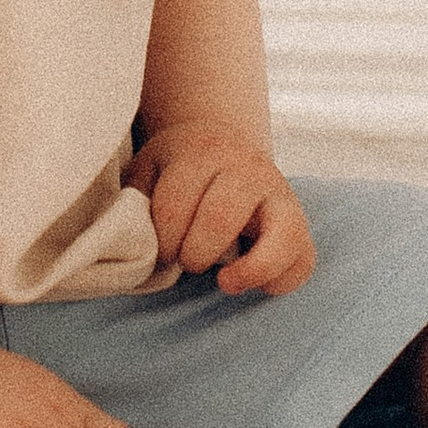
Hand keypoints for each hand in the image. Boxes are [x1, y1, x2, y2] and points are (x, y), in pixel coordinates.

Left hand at [126, 123, 316, 294]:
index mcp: (201, 150)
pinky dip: (278, 280)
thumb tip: (125, 239)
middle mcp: (246, 166)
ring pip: (281, 234)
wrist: (224, 144)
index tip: (161, 253)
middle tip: (187, 261)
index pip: (176, 205)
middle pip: (221, 217)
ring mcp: (279, 192)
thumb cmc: (177, 170)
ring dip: (249, 269)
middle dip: (195, 253)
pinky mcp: (300, 222)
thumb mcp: (148, 169)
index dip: (164, 241)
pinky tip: (250, 283)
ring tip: (225, 283)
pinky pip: (303, 259)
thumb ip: (133, 198)